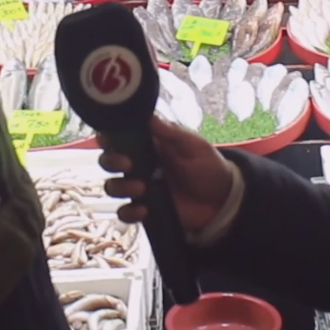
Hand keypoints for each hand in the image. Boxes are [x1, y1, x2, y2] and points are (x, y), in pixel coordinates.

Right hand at [99, 117, 232, 233]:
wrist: (222, 200)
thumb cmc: (208, 167)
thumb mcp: (194, 146)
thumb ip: (172, 133)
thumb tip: (149, 116)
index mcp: (150, 145)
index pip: (120, 137)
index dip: (108, 136)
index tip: (107, 138)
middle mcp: (140, 165)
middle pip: (109, 161)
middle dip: (111, 161)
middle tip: (127, 164)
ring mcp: (141, 188)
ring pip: (113, 186)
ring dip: (120, 186)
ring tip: (142, 188)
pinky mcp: (146, 209)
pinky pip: (126, 212)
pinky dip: (129, 212)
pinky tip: (144, 209)